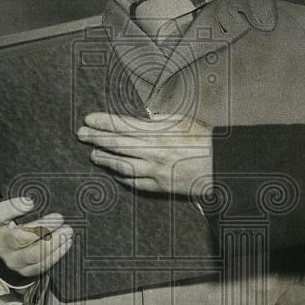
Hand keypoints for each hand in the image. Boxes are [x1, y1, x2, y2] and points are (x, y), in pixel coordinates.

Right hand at [0, 196, 72, 278]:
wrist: (7, 250)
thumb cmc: (13, 224)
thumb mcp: (12, 213)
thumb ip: (22, 206)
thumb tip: (38, 201)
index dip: (13, 208)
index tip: (30, 202)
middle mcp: (1, 244)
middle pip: (20, 238)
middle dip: (43, 227)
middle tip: (60, 218)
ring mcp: (12, 260)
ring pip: (34, 254)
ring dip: (54, 242)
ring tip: (67, 231)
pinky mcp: (24, 271)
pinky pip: (42, 266)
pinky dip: (57, 254)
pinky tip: (67, 243)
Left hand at [76, 112, 213, 197]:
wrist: (222, 166)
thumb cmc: (205, 141)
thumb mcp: (182, 121)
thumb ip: (158, 120)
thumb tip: (140, 119)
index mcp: (158, 133)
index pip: (122, 125)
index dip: (103, 122)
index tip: (89, 119)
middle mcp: (153, 152)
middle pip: (117, 144)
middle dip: (96, 138)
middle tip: (81, 134)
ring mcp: (154, 171)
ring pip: (121, 166)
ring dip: (105, 159)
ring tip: (93, 154)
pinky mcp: (159, 186)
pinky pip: (134, 182)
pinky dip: (122, 177)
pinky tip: (115, 173)